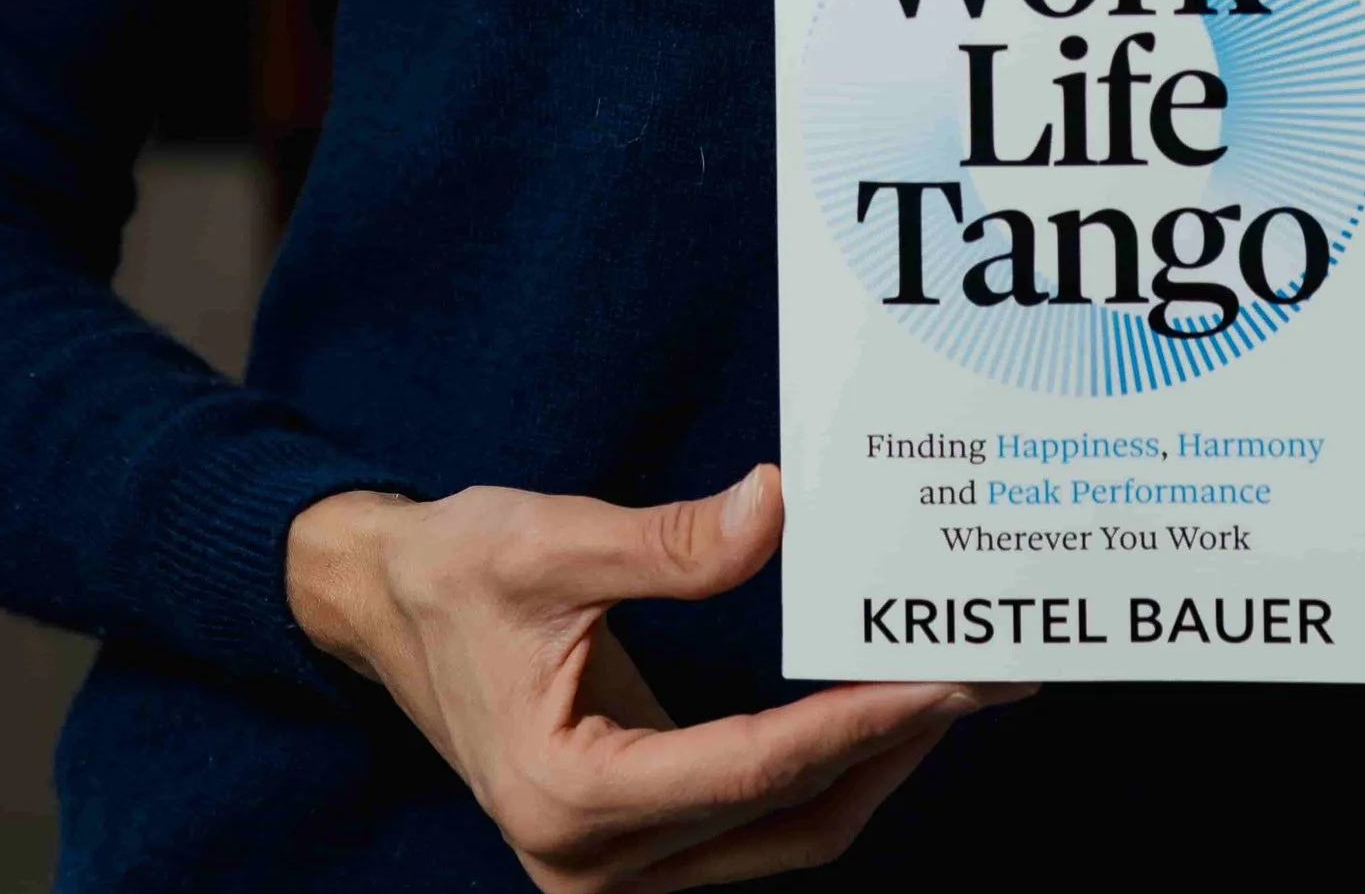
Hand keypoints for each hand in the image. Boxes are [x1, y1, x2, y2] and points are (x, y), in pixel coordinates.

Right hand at [286, 463, 1022, 888]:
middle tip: (983, 676)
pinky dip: (825, 766)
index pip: (754, 768)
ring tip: (952, 686)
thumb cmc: (453, 573)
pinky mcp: (637, 838)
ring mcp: (618, 864)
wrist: (381, 605)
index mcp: (569, 798)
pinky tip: (878, 707)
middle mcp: (596, 863)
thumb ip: (665, 543)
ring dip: (873, 764)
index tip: (940, 674)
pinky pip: (758, 817)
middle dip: (892, 748)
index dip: (858, 721)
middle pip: (788, 820)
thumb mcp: (549, 540)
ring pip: (785, 833)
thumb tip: (775, 507)